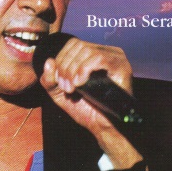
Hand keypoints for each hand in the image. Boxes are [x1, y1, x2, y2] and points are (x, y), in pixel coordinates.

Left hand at [40, 37, 142, 168]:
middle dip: (66, 66)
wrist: (103, 127)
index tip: (59, 81)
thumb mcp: (60, 93)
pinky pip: (99, 58)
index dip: (62, 59)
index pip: (73, 43)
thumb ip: (50, 78)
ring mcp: (117, 58)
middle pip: (79, 45)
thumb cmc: (85, 109)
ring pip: (88, 51)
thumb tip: (49, 61)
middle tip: (66, 87)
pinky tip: (81, 84)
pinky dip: (85, 69)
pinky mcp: (122, 67)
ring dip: (74, 70)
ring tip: (72, 88)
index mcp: (95, 53)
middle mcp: (107, 51)